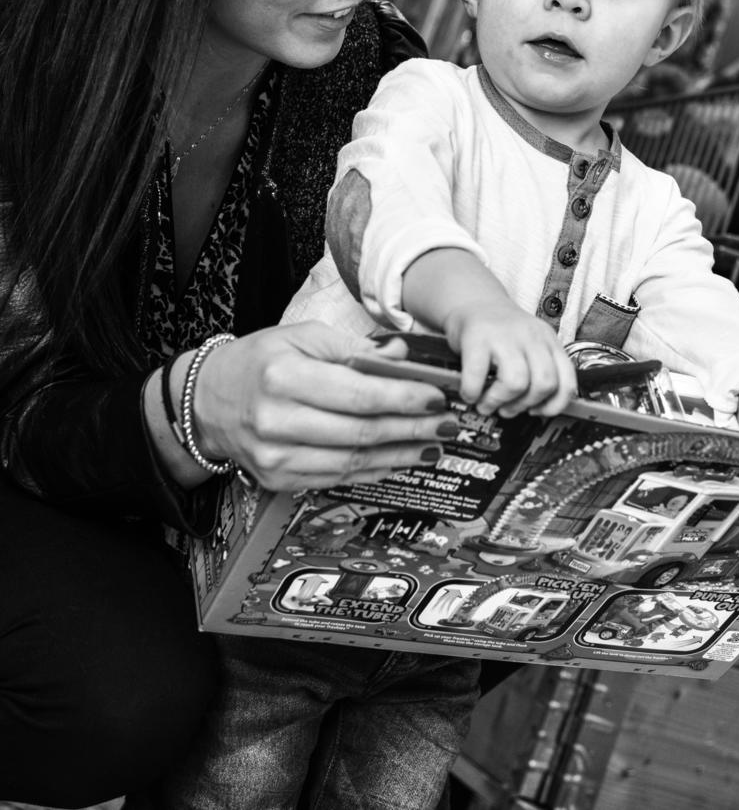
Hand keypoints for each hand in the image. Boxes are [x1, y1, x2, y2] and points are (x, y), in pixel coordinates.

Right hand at [182, 324, 458, 490]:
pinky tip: (400, 460)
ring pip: (353, 462)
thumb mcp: (302, 338)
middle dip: (413, 429)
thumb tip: (403, 360)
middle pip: (361, 432)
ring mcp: (276, 457)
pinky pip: (337, 478)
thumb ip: (354, 349)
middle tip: (449, 425)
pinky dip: (374, 471)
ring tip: (434, 446)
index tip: (438, 397)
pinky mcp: (278, 479)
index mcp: (283, 378)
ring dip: (401, 455)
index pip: (358, 394)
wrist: (208, 401)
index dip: (404, 399)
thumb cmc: (260, 362)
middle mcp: (277, 422)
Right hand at [444, 301, 576, 417]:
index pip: (567, 381)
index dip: (554, 405)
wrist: (473, 302)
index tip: (537, 411)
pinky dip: (472, 393)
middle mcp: (531, 336)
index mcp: (549, 341)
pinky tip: (470, 393)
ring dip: (499, 402)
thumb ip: (539, 371)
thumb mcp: (530, 345)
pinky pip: (478, 376)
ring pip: (516, 383)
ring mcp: (504, 336)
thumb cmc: (501, 333)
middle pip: (545, 383)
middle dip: (525, 405)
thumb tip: (536, 410)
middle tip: (508, 409)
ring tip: (488, 403)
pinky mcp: (477, 337)